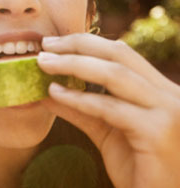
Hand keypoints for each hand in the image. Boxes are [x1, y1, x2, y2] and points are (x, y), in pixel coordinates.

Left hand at [37, 33, 179, 187]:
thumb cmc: (138, 166)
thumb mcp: (106, 131)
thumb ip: (81, 108)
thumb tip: (48, 89)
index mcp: (159, 90)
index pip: (121, 53)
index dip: (85, 43)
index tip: (54, 43)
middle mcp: (169, 94)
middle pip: (119, 54)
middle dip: (78, 45)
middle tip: (46, 45)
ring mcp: (168, 112)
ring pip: (115, 74)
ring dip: (72, 64)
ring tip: (44, 63)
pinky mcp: (158, 133)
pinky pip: (109, 108)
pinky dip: (78, 98)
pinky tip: (54, 93)